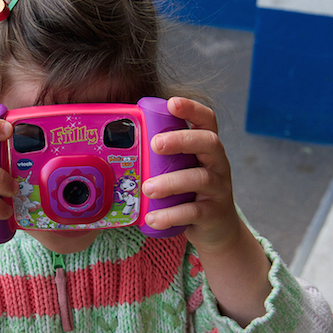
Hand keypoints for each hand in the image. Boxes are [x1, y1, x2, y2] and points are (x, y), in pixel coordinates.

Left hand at [141, 97, 269, 325]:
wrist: (217, 229)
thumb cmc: (188, 192)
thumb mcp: (179, 169)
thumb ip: (160, 157)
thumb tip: (113, 147)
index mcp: (206, 148)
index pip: (206, 120)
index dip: (192, 109)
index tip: (172, 103)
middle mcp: (217, 163)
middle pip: (209, 142)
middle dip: (181, 140)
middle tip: (155, 144)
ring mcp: (219, 188)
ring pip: (200, 178)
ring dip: (171, 181)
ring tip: (147, 188)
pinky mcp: (214, 213)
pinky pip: (194, 211)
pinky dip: (171, 215)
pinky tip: (152, 217)